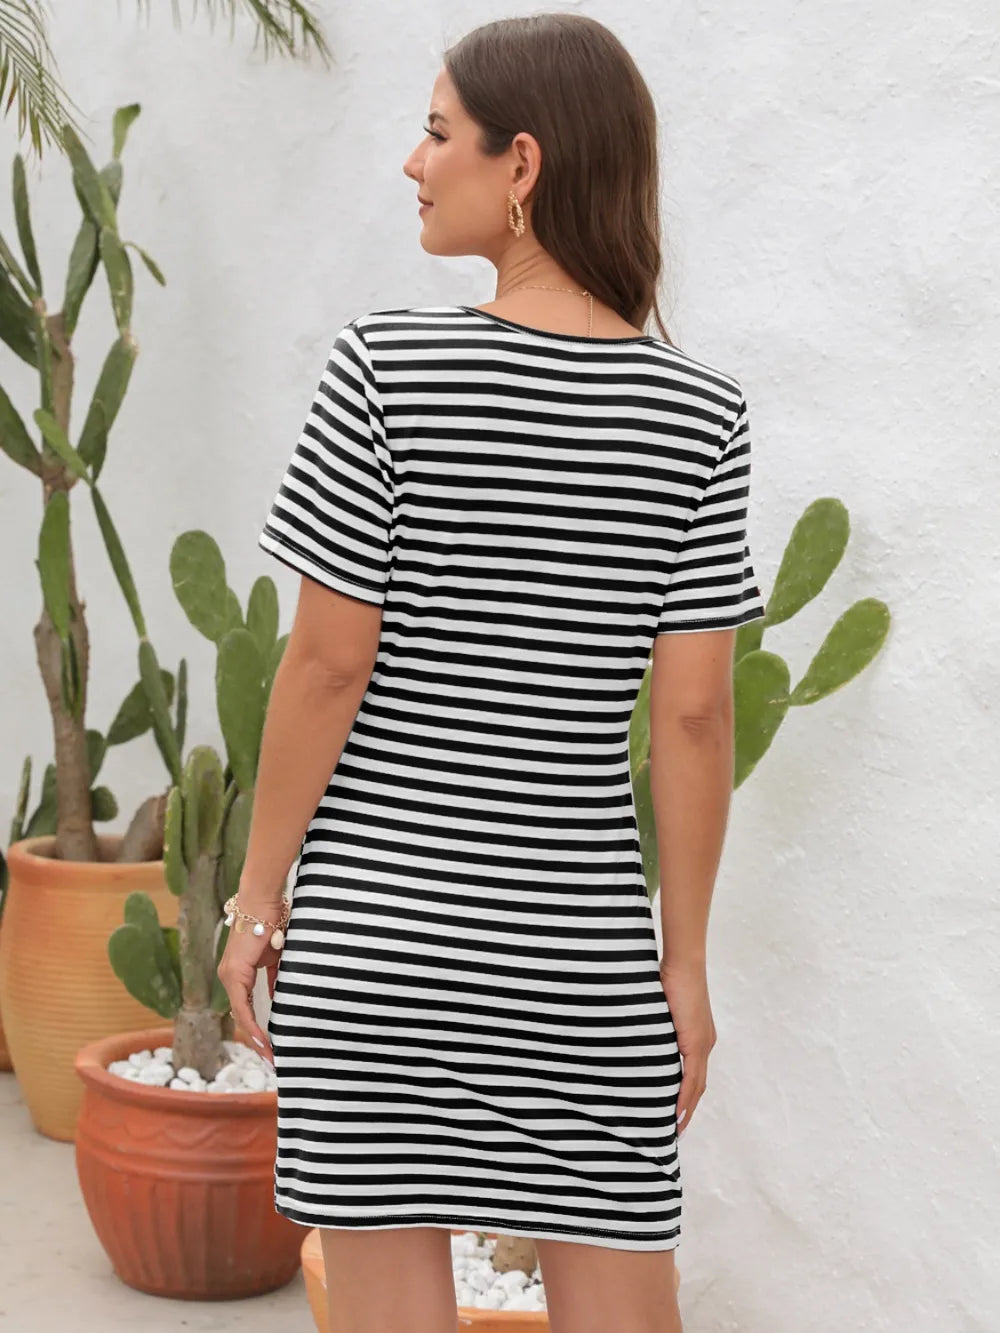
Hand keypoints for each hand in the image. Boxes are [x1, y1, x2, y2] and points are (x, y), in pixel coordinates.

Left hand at [217, 923, 279, 1066]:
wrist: (262, 901)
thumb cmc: (273, 921)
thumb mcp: (277, 957)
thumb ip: (276, 977)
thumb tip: (280, 995)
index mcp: (238, 973)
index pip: (246, 1007)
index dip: (257, 1028)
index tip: (270, 1046)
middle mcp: (229, 977)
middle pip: (242, 1015)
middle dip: (257, 1039)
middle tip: (272, 1058)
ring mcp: (229, 976)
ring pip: (241, 1014)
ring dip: (256, 1036)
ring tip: (269, 1054)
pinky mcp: (234, 973)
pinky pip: (242, 1005)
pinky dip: (252, 1022)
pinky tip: (264, 1038)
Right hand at [659, 961, 716, 1138]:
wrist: (682, 964)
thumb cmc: (669, 980)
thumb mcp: (662, 1012)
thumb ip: (658, 1029)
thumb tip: (641, 1040)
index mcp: (698, 1038)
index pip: (694, 1076)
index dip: (687, 1098)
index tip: (676, 1117)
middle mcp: (705, 1044)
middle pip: (698, 1087)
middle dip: (688, 1110)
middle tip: (675, 1131)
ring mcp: (703, 1044)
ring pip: (696, 1086)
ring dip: (687, 1108)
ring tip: (675, 1128)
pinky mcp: (696, 1041)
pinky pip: (691, 1076)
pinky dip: (684, 1096)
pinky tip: (677, 1112)